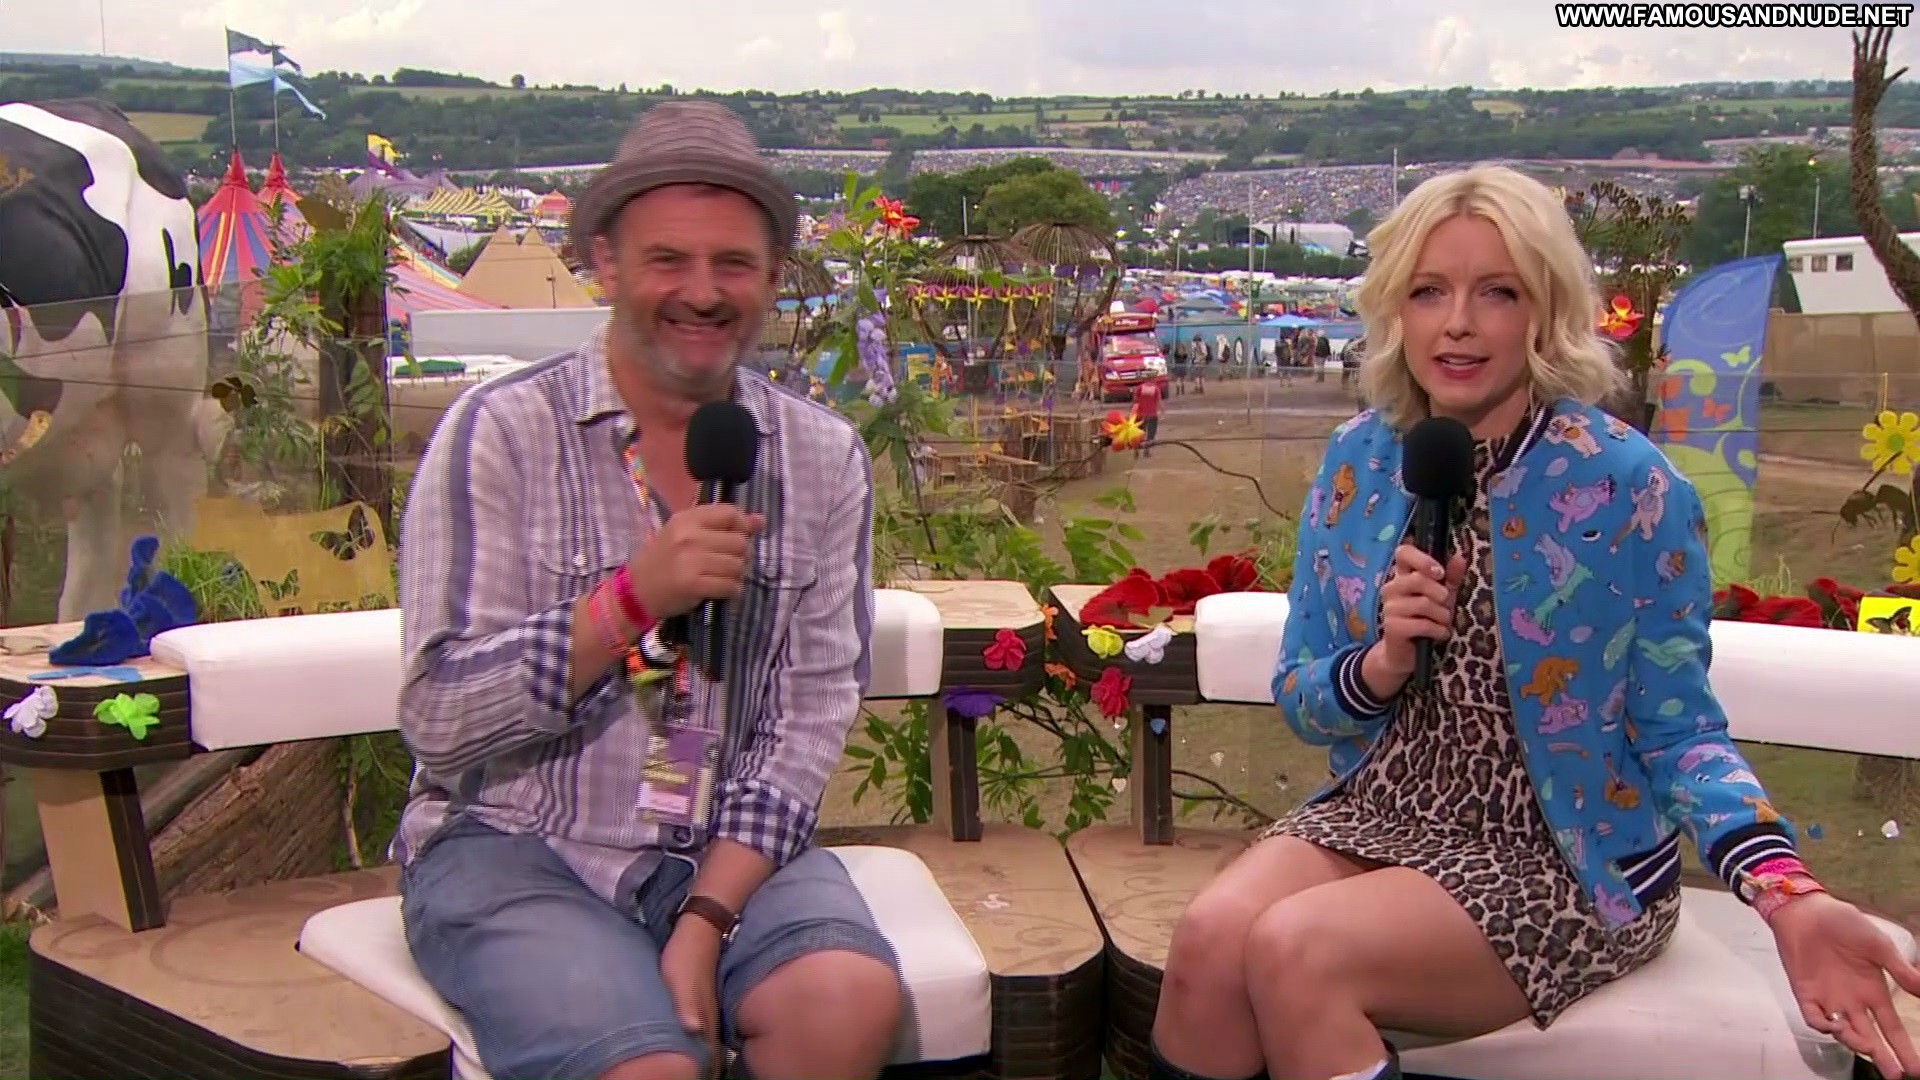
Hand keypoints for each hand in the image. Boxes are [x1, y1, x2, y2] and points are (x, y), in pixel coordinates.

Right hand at [628, 505, 765, 621]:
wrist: (635, 590)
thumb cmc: (663, 560)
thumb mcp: (686, 534)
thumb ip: (721, 525)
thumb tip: (760, 520)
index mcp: (687, 518)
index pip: (730, 513)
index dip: (742, 526)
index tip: (738, 538)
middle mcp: (689, 536)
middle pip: (739, 542)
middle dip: (742, 556)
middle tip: (729, 564)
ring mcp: (691, 560)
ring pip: (737, 565)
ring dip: (737, 576)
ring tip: (724, 578)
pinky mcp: (693, 584)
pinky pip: (730, 585)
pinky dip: (732, 591)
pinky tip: (722, 591)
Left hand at [661, 921, 724, 1077]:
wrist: (702, 928)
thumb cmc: (686, 957)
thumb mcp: (680, 981)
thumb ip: (687, 1006)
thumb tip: (693, 1030)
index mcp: (705, 1020)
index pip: (713, 1059)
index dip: (711, 1075)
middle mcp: (710, 1019)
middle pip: (714, 1056)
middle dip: (710, 1072)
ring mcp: (709, 1010)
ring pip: (711, 1044)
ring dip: (708, 1061)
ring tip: (701, 1073)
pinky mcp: (704, 1002)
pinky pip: (705, 1031)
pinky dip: (702, 1045)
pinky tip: (696, 1046)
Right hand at [1365, 544, 1466, 693]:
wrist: (1406, 654)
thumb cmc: (1426, 620)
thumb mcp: (1442, 597)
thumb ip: (1450, 577)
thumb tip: (1460, 557)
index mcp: (1402, 576)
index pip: (1403, 552)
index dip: (1422, 559)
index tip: (1439, 573)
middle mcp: (1392, 588)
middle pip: (1418, 579)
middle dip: (1441, 594)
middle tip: (1447, 605)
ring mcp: (1389, 608)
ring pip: (1424, 603)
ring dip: (1443, 616)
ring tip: (1444, 623)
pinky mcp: (1392, 627)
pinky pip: (1423, 624)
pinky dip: (1438, 630)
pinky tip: (1441, 634)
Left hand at [1771, 892, 1919, 1077]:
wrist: (1807, 909)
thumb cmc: (1844, 924)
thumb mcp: (1879, 946)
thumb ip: (1901, 971)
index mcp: (1874, 992)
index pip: (1892, 1028)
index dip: (1903, 1048)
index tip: (1916, 1069)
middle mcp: (1853, 1001)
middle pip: (1870, 1038)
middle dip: (1883, 1058)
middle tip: (1895, 1075)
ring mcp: (1828, 998)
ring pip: (1844, 1032)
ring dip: (1855, 1042)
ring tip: (1868, 1048)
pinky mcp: (1805, 993)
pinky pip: (1813, 1017)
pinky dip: (1823, 1025)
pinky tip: (1834, 1025)